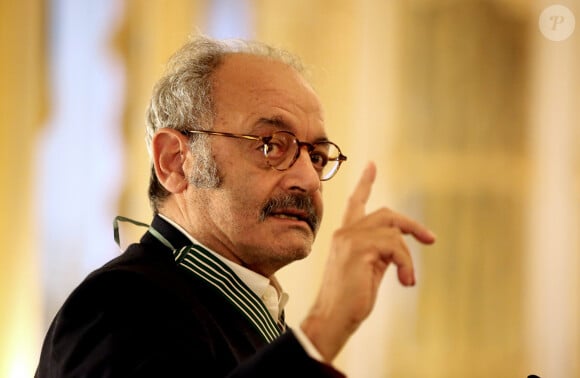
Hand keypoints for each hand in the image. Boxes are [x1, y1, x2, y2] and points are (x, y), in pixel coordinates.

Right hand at [300, 162, 435, 361]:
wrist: (332, 319)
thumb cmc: (349, 301)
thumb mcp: (368, 271)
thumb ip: (379, 253)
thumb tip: (400, 246)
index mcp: (345, 237)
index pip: (356, 203)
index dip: (365, 183)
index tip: (372, 165)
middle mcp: (345, 233)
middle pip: (385, 213)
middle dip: (410, 224)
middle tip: (430, 239)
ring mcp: (350, 239)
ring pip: (393, 231)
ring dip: (407, 256)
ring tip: (407, 280)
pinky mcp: (359, 249)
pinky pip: (395, 246)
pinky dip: (406, 264)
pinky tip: (404, 282)